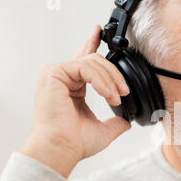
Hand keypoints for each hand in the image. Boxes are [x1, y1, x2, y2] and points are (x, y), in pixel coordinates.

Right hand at [20, 25, 130, 177]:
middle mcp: (63, 78)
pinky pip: (84, 67)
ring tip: (116, 96)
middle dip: (115, 74)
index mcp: (73, 87)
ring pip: (93, 63)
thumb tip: (127, 121)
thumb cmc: (75, 142)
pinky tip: (107, 93)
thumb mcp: (104, 130)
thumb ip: (116, 121)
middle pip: (95, 61)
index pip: (85, 61)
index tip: (100, 31)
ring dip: (110, 80)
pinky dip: (101, 79)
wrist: (63, 148)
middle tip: (124, 91)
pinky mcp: (53, 73)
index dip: (92, 43)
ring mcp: (56, 74)